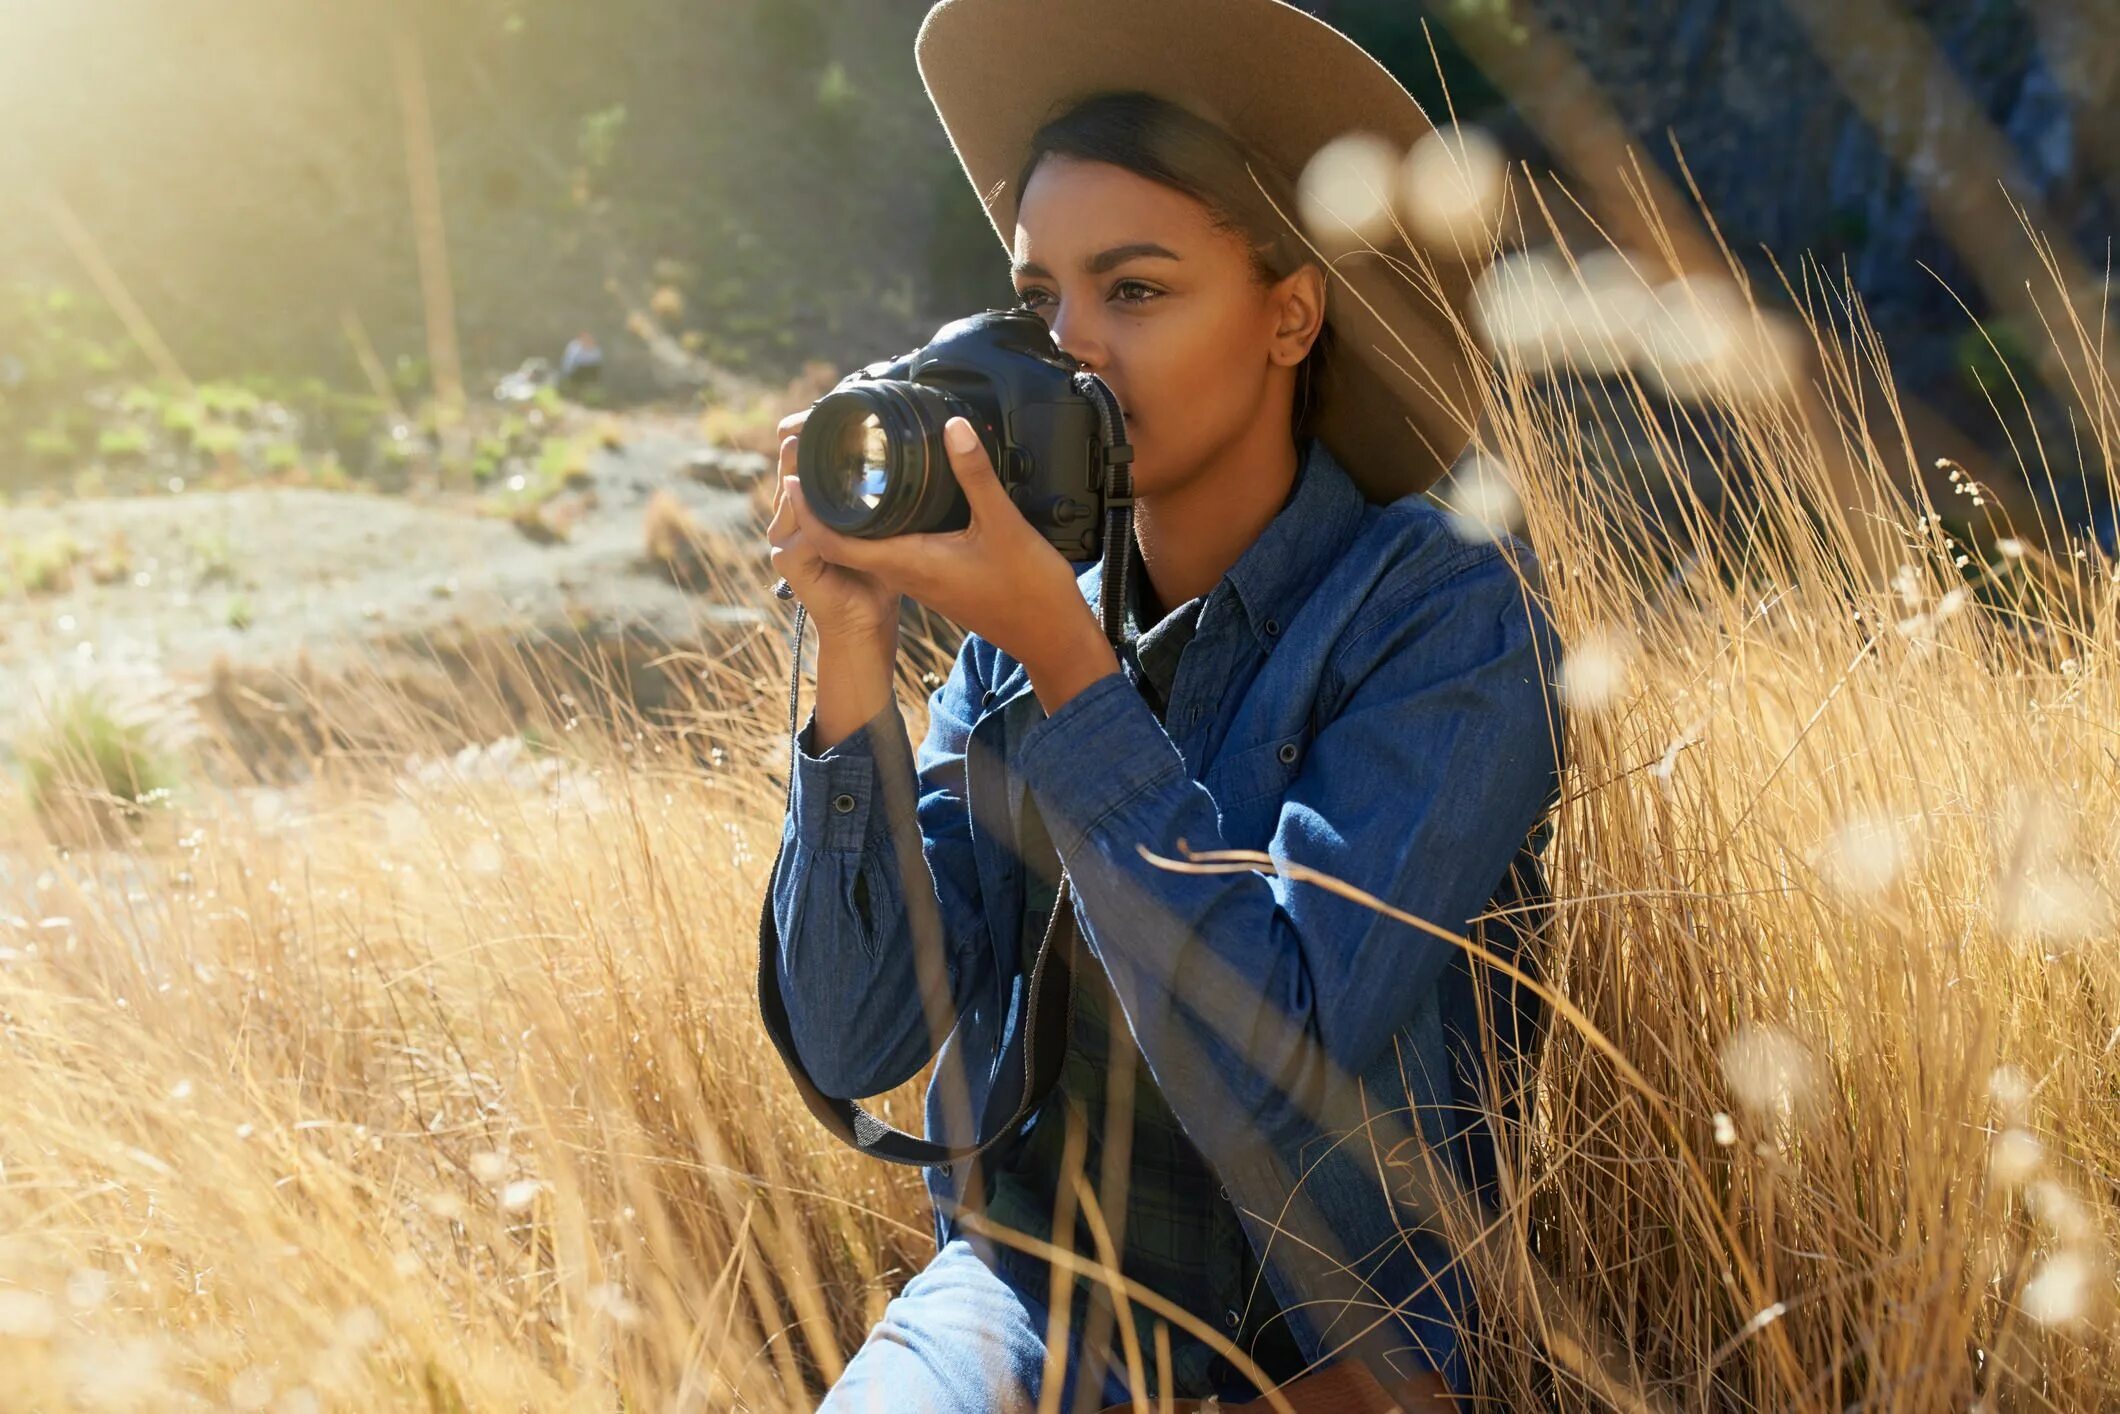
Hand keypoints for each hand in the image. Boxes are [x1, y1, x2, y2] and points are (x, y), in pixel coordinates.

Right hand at [766, 409, 901, 642]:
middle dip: (798, 443)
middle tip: (811, 417)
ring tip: (804, 442)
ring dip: (797, 472)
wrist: (868, 628)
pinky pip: (797, 534)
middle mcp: (795, 521)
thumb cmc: (879, 580)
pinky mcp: (791, 564)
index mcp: (815, 509)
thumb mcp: (888, 530)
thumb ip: (890, 498)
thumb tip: (919, 459)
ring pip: (789, 496)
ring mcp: (788, 541)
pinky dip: (804, 514)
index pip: (803, 462)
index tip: (825, 409)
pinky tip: (808, 492)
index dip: (808, 435)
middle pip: (790, 471)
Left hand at [788, 416, 1108, 683]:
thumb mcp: (1004, 524)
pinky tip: (892, 498)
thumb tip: (951, 427)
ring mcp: (920, 578)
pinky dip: (878, 523)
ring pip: (866, 545)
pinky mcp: (936, 576)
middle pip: (842, 541)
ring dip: (848, 514)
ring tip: (844, 471)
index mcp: (910, 562)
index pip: (835, 542)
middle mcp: (907, 572)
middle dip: (822, 505)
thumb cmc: (1028, 590)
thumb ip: (974, 475)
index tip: (795, 473)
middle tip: (815, 460)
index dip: (808, 512)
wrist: (1051, 637)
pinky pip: (892, 548)